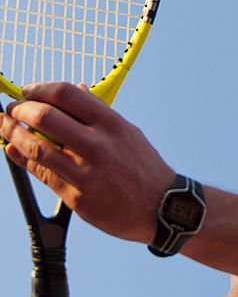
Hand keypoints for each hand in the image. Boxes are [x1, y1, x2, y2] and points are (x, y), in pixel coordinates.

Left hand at [0, 82, 174, 244]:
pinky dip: (22, 160)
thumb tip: (76, 88)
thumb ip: (99, 111)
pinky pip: (42, 175)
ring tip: (5, 128)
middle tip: (12, 110)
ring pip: (36, 148)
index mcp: (111, 123)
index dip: (39, 89)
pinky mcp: (78, 197)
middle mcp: (98, 145)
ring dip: (12, 134)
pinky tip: (14, 152)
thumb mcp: (127, 132)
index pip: (66, 93)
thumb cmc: (143, 166)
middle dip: (19, 109)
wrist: (162, 207)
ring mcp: (87, 172)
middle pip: (45, 116)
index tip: (27, 91)